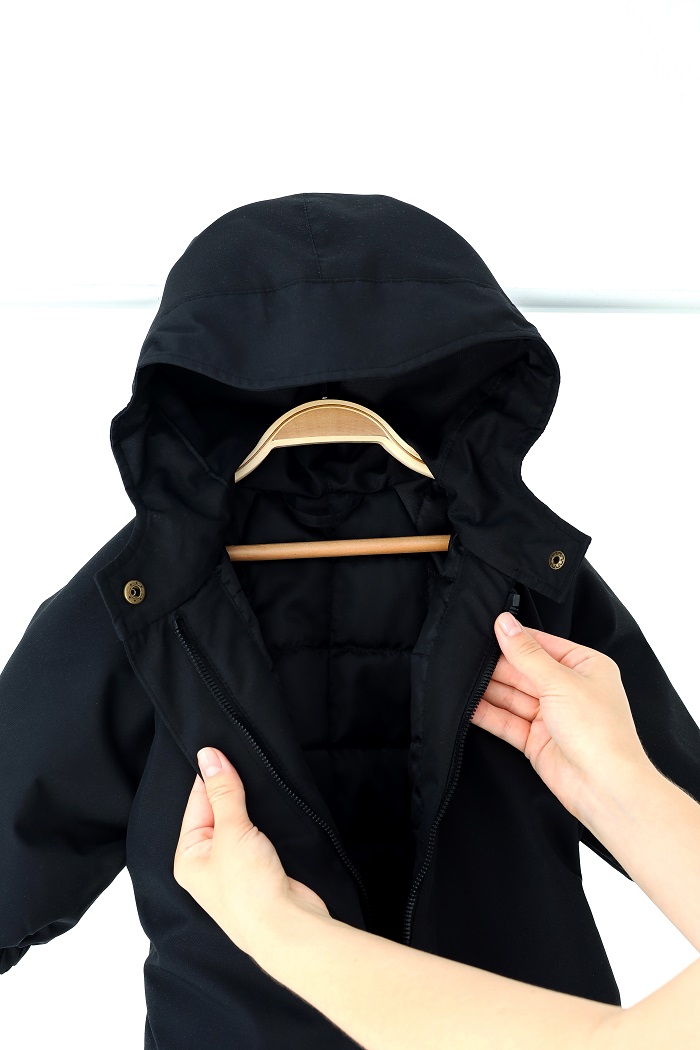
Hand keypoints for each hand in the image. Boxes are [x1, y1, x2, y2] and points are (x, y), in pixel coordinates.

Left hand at [173, 746, 330, 958]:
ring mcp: (236, 868)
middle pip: (217, 812)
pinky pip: (258, 836)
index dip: (211, 777)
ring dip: (250, 805)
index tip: (224, 749)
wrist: (287, 928)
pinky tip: (272, 805)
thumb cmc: (248, 890)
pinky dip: (264, 820)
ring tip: (260, 778)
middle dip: (231, 790)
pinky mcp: (262, 870)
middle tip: (244, 758)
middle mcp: (208, 864)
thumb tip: (209, 755)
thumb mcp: (231, 831)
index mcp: (188, 857)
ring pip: (240, 823)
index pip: (196, 804)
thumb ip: (223, 791)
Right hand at [473, 611, 652, 823]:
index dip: (514, 638)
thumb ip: (526, 653)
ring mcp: (551, 715)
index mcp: (585, 666)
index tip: (484, 628)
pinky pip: (507, 721)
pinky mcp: (536, 740)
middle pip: (524, 670)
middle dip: (497, 665)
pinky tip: (467, 705)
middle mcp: (568, 689)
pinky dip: (488, 714)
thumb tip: (505, 623)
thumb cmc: (598, 730)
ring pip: (512, 696)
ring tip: (460, 678)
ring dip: (488, 689)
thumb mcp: (559, 681)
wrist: (605, 787)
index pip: (542, 644)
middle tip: (465, 655)